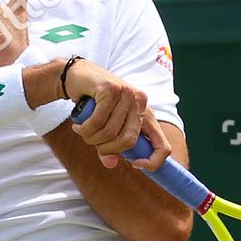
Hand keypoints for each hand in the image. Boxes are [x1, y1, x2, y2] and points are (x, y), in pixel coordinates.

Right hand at [63, 57, 170, 171]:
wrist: (77, 76)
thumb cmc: (94, 103)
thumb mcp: (106, 127)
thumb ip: (110, 147)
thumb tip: (111, 164)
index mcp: (146, 113)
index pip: (163, 147)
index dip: (153, 162)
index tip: (134, 164)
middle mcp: (140, 102)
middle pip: (128, 141)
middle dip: (106, 149)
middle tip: (92, 142)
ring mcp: (127, 93)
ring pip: (109, 133)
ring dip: (91, 138)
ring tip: (82, 131)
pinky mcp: (111, 89)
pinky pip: (97, 122)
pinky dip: (85, 129)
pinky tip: (78, 126)